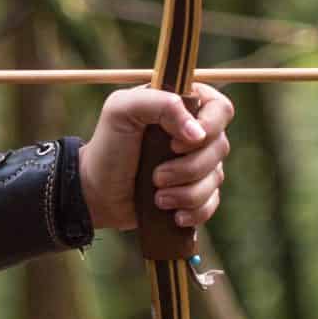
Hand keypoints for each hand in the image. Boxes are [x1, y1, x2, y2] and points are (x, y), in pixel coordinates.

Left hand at [79, 85, 233, 233]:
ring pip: (216, 178)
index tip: (176, 144)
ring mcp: (198, 163)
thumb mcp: (122, 110)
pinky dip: (194, 211)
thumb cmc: (108, 146)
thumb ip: (160, 104)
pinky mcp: (196, 192)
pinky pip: (212, 202)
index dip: (208, 127)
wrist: (97, 192)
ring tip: (158, 197)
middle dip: (188, 168)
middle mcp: (195, 133)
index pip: (220, 108)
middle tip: (156, 177)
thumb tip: (198, 134)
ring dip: (187, 192)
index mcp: (182, 105)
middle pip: (220, 147)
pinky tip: (174, 214)